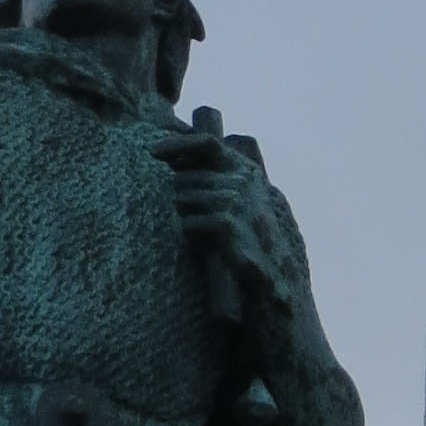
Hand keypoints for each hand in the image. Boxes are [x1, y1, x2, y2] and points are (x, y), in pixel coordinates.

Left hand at [155, 131, 296, 338]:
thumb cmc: (247, 243)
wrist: (272, 281)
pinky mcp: (226, 223)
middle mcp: (242, 180)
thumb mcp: (234, 205)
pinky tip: (206, 248)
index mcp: (246, 170)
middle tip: (198, 222)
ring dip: (187, 220)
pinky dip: (190, 238)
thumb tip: (173, 164)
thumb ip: (210, 181)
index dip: (176, 145)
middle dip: (182, 201)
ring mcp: (236, 199)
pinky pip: (186, 223)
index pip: (205, 143)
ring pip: (182, 200)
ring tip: (207, 237)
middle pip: (184, 178)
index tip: (153, 152)